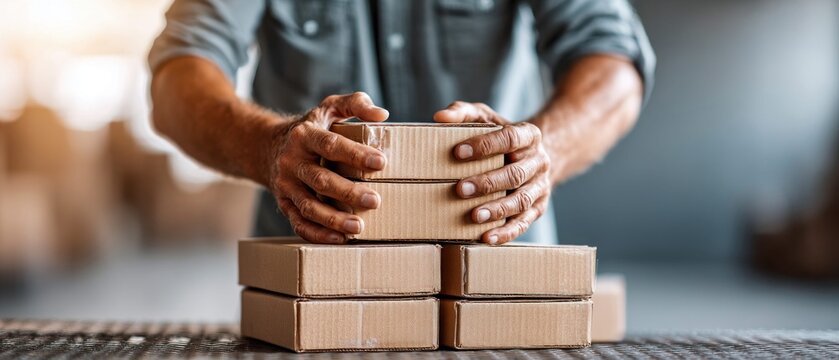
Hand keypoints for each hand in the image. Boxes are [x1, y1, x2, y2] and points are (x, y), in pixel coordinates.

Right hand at [270, 92, 388, 243]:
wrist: (268, 147)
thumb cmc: (311, 128)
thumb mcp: (329, 108)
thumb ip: (355, 104)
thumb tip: (382, 115)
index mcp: (304, 136)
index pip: (330, 145)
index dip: (355, 154)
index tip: (381, 162)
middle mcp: (291, 161)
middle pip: (320, 179)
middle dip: (348, 192)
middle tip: (375, 200)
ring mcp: (286, 185)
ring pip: (309, 206)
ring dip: (334, 219)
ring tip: (359, 227)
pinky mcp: (284, 204)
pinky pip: (299, 223)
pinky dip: (319, 234)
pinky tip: (340, 239)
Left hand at [434, 102, 550, 244]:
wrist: (533, 156)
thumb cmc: (501, 136)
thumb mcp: (486, 118)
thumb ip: (464, 113)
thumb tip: (439, 116)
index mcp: (529, 135)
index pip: (510, 138)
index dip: (485, 145)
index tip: (457, 152)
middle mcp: (539, 161)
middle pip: (516, 173)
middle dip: (488, 182)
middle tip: (460, 189)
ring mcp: (541, 186)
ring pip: (522, 200)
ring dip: (497, 209)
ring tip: (473, 216)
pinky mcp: (538, 208)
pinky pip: (524, 222)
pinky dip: (506, 232)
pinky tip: (486, 237)